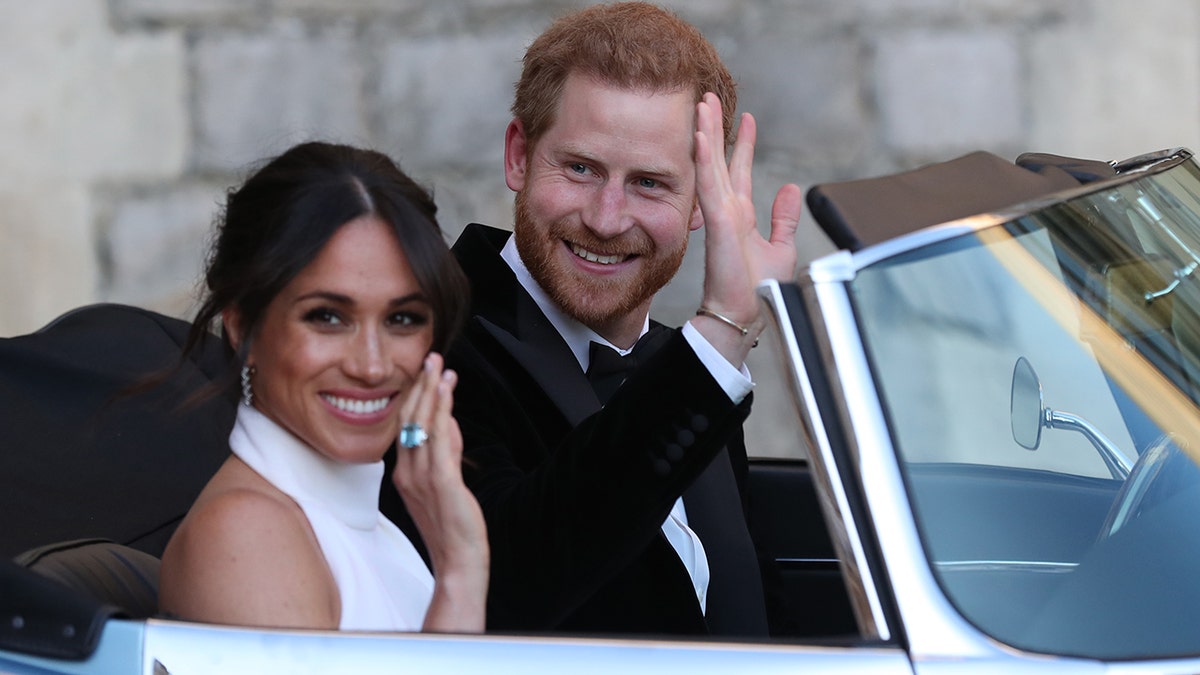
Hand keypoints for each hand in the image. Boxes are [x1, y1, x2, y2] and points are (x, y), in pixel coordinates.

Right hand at [393, 352, 488, 631]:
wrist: (458, 562)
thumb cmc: (452, 526)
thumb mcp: (445, 483)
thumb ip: (446, 452)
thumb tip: (450, 422)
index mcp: (404, 473)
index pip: (406, 426)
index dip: (415, 397)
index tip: (425, 373)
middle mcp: (407, 472)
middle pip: (410, 419)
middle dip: (421, 386)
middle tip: (431, 357)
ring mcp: (422, 477)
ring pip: (422, 424)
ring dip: (432, 391)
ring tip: (439, 365)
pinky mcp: (441, 482)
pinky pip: (439, 439)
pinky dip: (442, 411)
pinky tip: (447, 392)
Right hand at [693, 92, 801, 363]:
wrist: (745, 315)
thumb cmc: (758, 291)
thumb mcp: (780, 247)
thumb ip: (784, 218)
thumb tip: (791, 189)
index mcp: (740, 216)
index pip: (739, 170)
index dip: (742, 143)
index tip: (746, 118)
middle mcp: (727, 211)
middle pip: (719, 160)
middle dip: (715, 128)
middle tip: (709, 97)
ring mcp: (720, 215)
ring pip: (710, 165)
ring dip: (705, 134)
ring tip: (702, 104)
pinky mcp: (718, 223)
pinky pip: (709, 185)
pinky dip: (704, 160)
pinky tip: (700, 137)